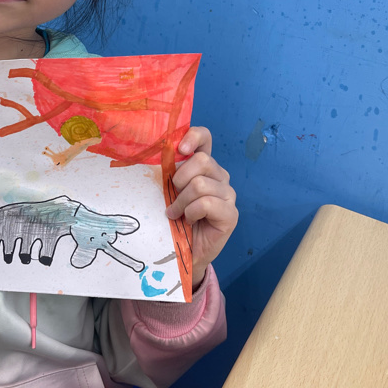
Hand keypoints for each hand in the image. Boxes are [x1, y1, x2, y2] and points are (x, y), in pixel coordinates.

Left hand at [167, 126, 237, 287]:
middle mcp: (220, 176)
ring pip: (200, 184)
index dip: (193, 136)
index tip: (179, 149)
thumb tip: (156, 155)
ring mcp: (228, 195)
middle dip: (180, 178)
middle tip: (172, 195)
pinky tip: (189, 220)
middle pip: (202, 160)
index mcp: (205, 166)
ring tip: (175, 213)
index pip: (205, 137)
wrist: (183, 252)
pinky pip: (206, 203)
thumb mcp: (168, 190)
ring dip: (181, 201)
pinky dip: (191, 212)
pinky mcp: (230, 214)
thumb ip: (168, 172)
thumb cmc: (174, 218)